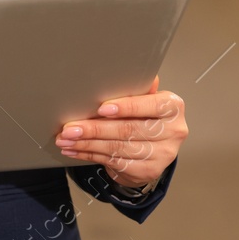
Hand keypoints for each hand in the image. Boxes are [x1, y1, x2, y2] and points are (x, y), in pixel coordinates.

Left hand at [53, 75, 186, 188]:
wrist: (154, 147)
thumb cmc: (145, 115)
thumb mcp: (144, 98)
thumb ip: (136, 87)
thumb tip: (124, 68)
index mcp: (172, 107)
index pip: (149, 105)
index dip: (125, 107)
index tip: (101, 108)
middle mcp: (173, 131)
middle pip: (128, 130)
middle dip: (94, 128)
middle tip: (69, 128)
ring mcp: (163, 154)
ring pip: (117, 148)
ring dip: (86, 143)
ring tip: (65, 139)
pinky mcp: (149, 171)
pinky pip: (114, 162)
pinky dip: (90, 155)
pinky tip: (74, 150)